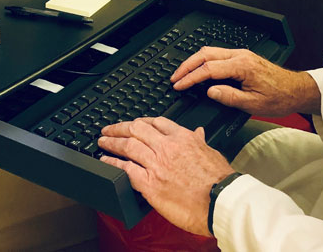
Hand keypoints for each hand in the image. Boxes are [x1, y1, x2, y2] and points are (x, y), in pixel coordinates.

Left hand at [99, 117, 234, 235]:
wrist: (220, 201)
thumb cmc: (219, 180)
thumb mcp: (211, 152)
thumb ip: (199, 141)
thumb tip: (198, 132)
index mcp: (182, 137)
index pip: (156, 122)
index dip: (141, 121)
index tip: (133, 123)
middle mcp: (167, 147)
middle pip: (136, 129)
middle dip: (119, 127)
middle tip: (108, 129)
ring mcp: (157, 164)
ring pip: (128, 146)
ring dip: (111, 142)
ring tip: (102, 141)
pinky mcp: (150, 184)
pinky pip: (125, 169)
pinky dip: (113, 163)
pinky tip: (105, 161)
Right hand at [170, 47, 320, 117]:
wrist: (296, 91)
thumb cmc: (279, 98)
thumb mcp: (253, 104)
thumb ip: (229, 97)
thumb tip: (209, 91)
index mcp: (242, 66)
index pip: (208, 69)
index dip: (191, 77)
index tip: (179, 85)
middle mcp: (240, 56)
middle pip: (205, 54)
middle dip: (187, 65)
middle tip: (175, 77)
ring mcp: (242, 54)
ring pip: (210, 51)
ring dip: (194, 61)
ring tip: (183, 74)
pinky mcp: (243, 57)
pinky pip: (218, 54)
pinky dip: (205, 61)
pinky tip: (200, 69)